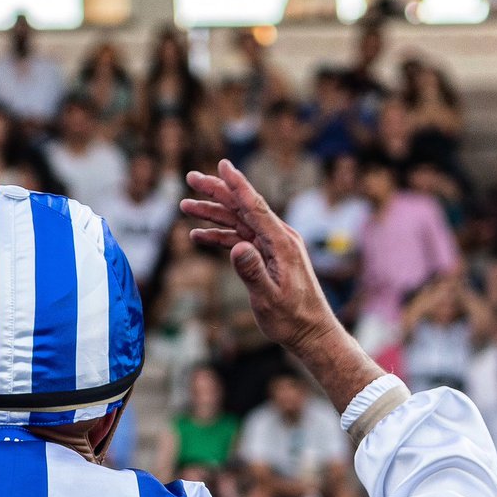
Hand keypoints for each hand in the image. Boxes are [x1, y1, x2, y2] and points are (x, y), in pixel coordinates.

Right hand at [182, 160, 336, 355]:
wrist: (310, 331)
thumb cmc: (291, 318)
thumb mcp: (269, 298)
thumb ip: (252, 272)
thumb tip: (236, 247)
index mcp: (281, 243)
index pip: (255, 207)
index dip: (237, 185)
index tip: (222, 164)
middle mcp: (279, 238)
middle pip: (243, 207)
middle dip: (216, 192)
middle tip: (190, 178)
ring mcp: (273, 246)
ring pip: (238, 222)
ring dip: (213, 213)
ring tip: (186, 205)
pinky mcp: (268, 256)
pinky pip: (240, 239)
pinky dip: (220, 235)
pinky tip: (199, 235)